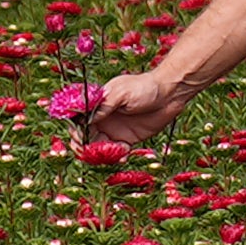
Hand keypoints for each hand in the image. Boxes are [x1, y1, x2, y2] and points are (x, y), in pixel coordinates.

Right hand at [68, 71, 186, 150]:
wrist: (170, 95)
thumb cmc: (145, 87)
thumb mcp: (122, 93)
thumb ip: (104, 106)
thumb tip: (85, 118)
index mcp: (98, 105)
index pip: (79, 119)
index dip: (76, 130)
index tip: (79, 138)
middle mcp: (103, 118)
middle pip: (85, 136)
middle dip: (84, 145)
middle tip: (89, 152)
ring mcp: (115, 130)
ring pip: (99, 146)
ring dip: (100, 154)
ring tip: (108, 155)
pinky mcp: (128, 139)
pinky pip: (116, 152)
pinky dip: (116, 157)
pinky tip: (124, 155)